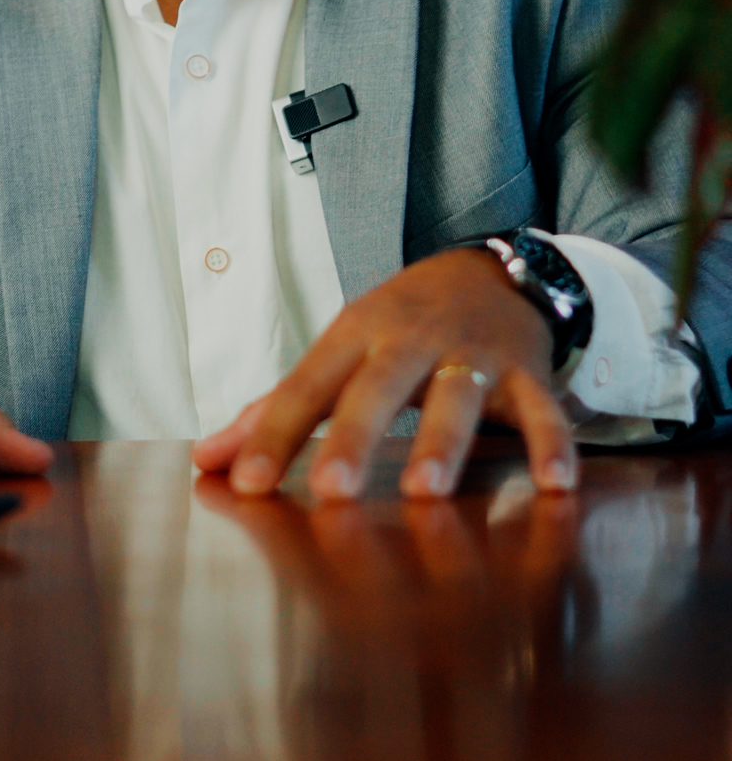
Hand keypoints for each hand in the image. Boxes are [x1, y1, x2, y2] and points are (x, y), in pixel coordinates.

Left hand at [194, 249, 575, 501]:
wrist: (492, 270)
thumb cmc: (402, 322)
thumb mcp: (341, 349)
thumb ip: (277, 407)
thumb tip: (206, 460)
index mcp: (356, 332)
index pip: (307, 383)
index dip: (274, 432)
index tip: (245, 483)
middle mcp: (411, 338)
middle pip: (379, 386)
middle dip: (354, 436)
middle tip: (330, 490)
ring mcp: (471, 353)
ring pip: (456, 396)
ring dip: (441, 442)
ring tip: (425, 491)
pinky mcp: (525, 369)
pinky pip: (540, 407)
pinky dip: (551, 442)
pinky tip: (554, 484)